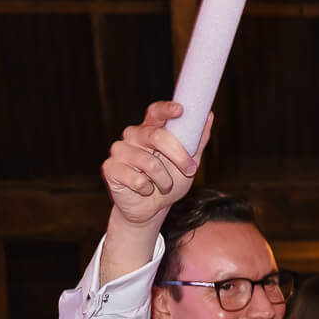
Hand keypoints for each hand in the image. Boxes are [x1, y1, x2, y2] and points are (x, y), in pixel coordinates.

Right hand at [101, 101, 211, 228]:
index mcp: (151, 129)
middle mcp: (133, 136)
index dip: (166, 109)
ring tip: (164, 186)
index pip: (156, 113)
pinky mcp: (110, 168)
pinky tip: (145, 190)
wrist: (151, 209)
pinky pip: (136, 179)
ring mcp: (119, 151)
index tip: (181, 110)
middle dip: (179, 155)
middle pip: (156, 136)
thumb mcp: (189, 162)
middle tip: (190, 169)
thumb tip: (208, 115)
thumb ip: (196, 140)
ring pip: (149, 162)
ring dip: (165, 180)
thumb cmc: (169, 182)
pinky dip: (147, 189)